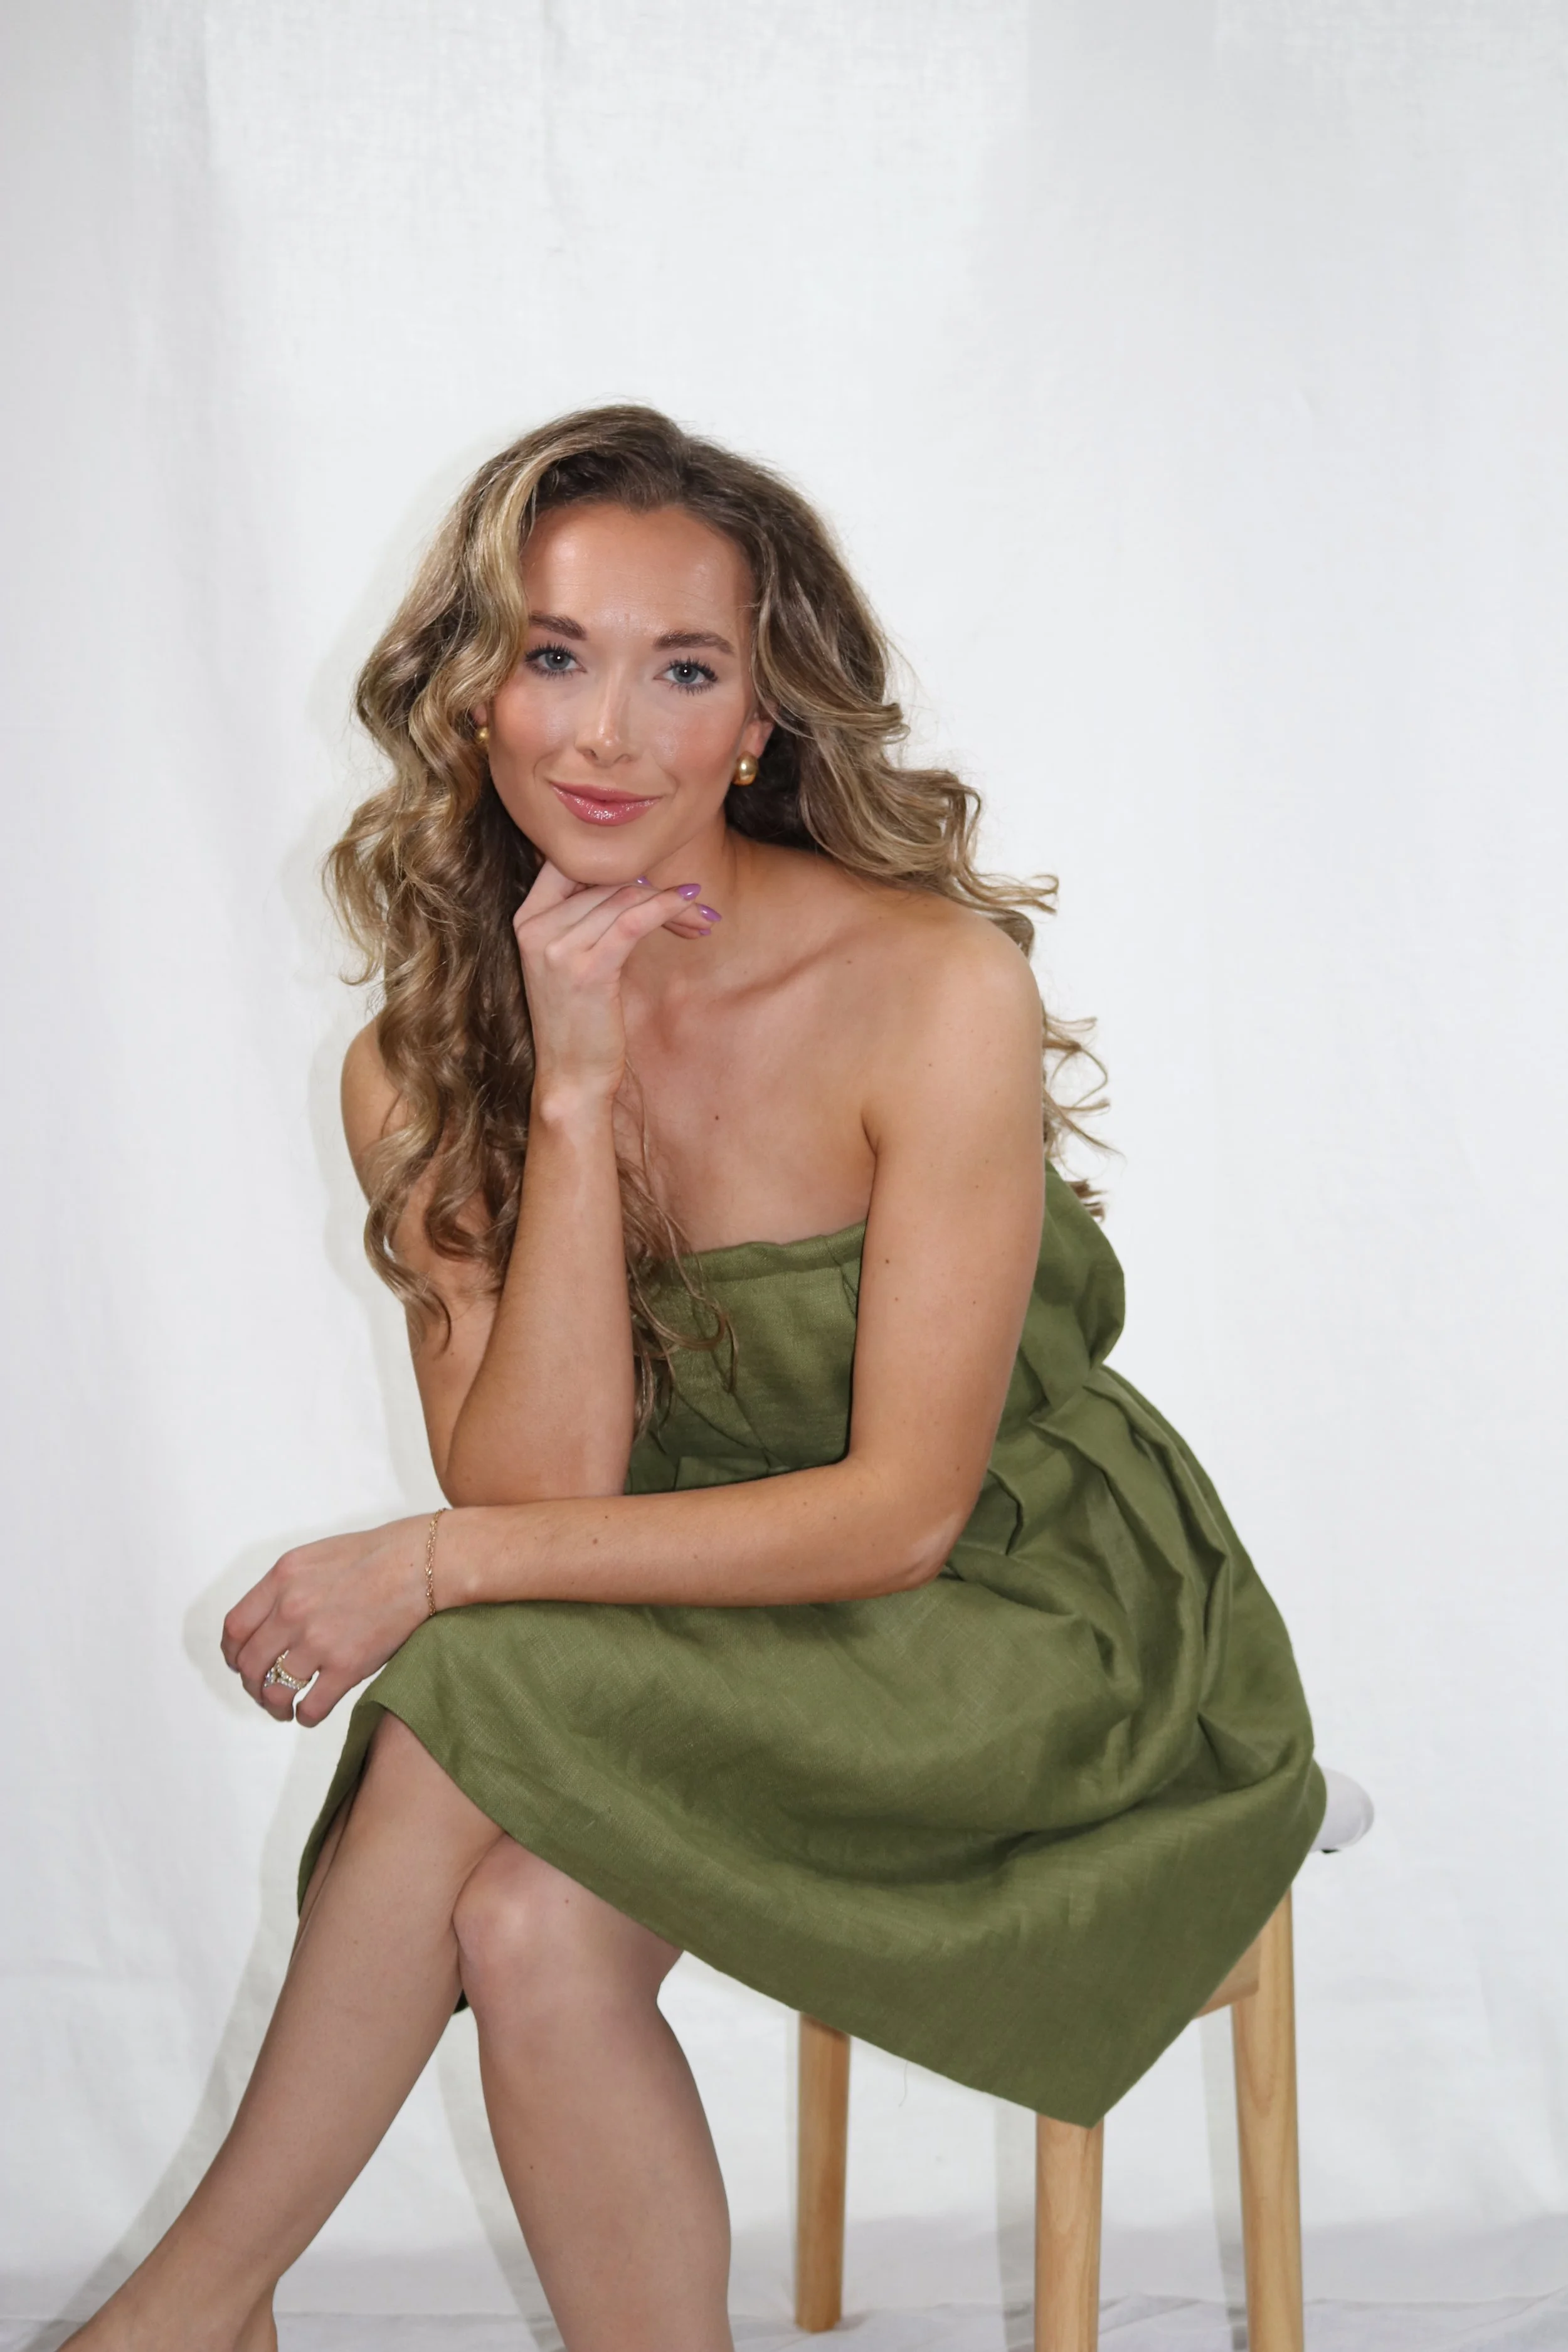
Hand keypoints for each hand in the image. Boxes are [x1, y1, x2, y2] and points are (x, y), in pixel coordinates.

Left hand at [221, 1515, 433, 1725]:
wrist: (424, 1562)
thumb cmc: (379, 1555)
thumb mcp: (317, 1557)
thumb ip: (287, 1586)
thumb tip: (269, 1620)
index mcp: (282, 1579)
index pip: (235, 1628)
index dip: (233, 1653)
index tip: (240, 1663)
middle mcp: (292, 1610)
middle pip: (249, 1664)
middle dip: (252, 1685)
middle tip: (262, 1690)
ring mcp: (318, 1640)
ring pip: (274, 1690)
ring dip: (274, 1706)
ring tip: (283, 1709)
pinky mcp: (347, 1666)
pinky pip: (311, 1706)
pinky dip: (305, 1716)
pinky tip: (310, 1713)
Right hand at [512, 859, 718, 1105]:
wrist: (571, 1078)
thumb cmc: (580, 1021)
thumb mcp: (572, 960)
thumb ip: (588, 918)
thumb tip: (639, 881)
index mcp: (527, 918)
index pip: (572, 862)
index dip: (620, 865)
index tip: (657, 883)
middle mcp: (535, 926)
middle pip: (607, 880)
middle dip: (657, 888)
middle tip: (696, 905)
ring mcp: (557, 947)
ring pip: (625, 897)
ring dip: (672, 903)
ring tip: (703, 920)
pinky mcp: (587, 969)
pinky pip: (633, 921)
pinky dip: (667, 909)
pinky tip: (692, 910)